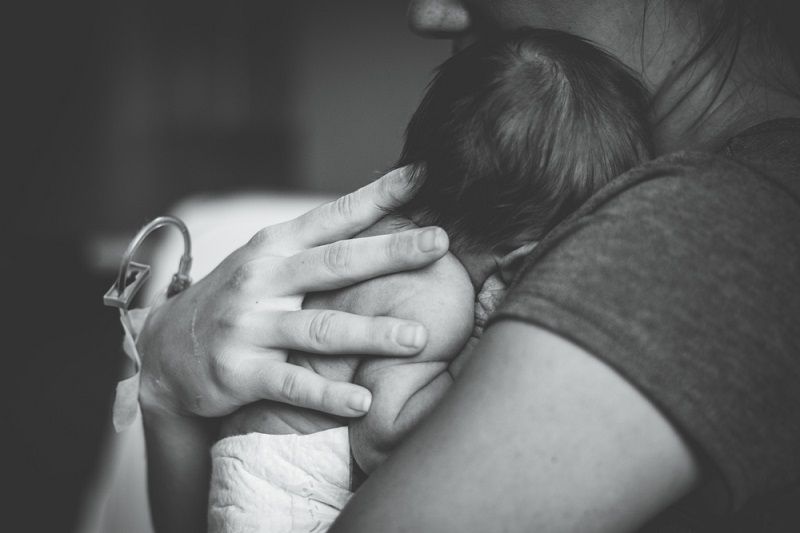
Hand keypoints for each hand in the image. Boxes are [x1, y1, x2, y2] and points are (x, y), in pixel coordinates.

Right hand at [137, 168, 448, 419]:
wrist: (164, 350)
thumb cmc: (236, 300)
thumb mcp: (266, 262)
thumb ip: (314, 248)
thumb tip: (380, 222)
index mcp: (275, 247)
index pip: (333, 216)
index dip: (378, 195)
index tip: (420, 175)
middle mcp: (263, 279)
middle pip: (336, 263)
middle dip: (391, 252)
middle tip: (439, 244)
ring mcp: (250, 325)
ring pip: (321, 328)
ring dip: (372, 333)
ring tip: (417, 338)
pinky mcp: (240, 371)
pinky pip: (293, 384)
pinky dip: (328, 395)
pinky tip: (363, 402)